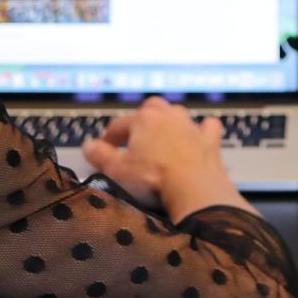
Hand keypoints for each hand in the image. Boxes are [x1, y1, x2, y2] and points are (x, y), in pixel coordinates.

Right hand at [80, 97, 250, 222]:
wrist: (193, 189)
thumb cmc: (154, 180)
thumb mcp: (117, 170)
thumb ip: (100, 156)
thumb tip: (88, 146)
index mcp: (144, 120)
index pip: (120, 124)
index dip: (110, 137)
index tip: (105, 148)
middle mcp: (169, 117)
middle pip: (151, 109)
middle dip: (141, 120)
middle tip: (134, 137)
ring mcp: (191, 127)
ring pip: (178, 114)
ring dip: (169, 123)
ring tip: (161, 138)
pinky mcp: (209, 141)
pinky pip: (207, 127)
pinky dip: (202, 130)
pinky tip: (199, 137)